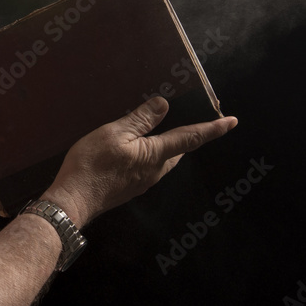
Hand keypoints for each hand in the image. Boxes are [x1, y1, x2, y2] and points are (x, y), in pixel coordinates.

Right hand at [43, 97, 237, 226]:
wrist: (73, 200)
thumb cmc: (92, 165)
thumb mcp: (114, 134)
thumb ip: (140, 119)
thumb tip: (163, 105)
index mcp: (155, 154)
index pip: (190, 137)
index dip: (212, 128)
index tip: (232, 122)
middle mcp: (155, 171)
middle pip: (177, 152)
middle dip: (183, 138)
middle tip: (181, 122)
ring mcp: (142, 183)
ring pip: (162, 161)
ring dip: (163, 148)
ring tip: (151, 134)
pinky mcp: (130, 189)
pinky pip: (146, 169)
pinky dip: (147, 157)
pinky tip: (130, 152)